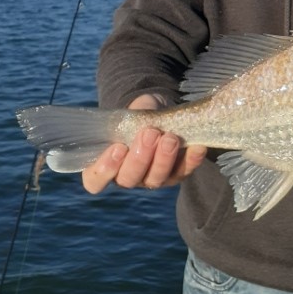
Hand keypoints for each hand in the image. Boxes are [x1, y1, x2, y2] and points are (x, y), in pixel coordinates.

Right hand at [82, 93, 206, 193]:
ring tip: (170, 137)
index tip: (118, 147)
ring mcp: (153, 179)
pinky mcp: (176, 175)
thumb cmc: (135, 117)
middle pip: (129, 179)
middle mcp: (128, 178)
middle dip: (140, 157)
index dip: (105, 169)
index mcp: (106, 166)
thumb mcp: (127, 116)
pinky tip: (197, 146)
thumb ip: (128, 124)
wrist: (159, 112)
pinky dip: (191, 159)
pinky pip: (184, 171)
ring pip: (157, 179)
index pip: (95, 180)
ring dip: (164, 158)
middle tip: (150, 133)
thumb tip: (142, 127)